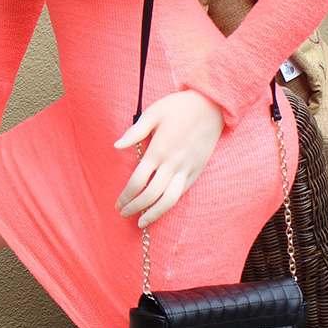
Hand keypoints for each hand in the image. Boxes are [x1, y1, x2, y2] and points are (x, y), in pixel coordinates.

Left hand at [111, 89, 223, 227]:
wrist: (210, 106)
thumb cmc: (177, 107)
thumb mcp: (152, 113)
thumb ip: (134, 132)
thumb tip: (116, 146)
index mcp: (158, 150)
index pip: (138, 181)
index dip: (126, 195)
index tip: (118, 203)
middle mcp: (173, 163)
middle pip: (151, 194)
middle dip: (135, 207)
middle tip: (123, 213)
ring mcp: (187, 169)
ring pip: (169, 200)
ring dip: (154, 213)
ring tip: (141, 222)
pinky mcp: (197, 170)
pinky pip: (182, 193)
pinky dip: (170, 204)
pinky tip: (160, 209)